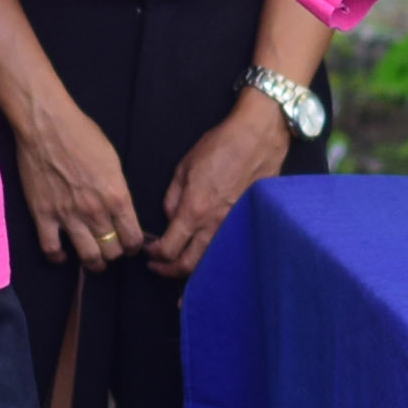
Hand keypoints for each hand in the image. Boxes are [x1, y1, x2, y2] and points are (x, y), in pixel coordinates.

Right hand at [7, 84, 145, 268]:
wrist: (46, 126)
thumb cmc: (83, 135)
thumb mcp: (113, 161)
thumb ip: (117, 189)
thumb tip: (120, 208)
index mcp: (117, 196)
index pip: (133, 237)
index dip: (135, 246)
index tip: (132, 245)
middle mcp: (95, 212)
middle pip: (112, 250)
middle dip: (116, 253)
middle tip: (113, 250)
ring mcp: (68, 216)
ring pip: (88, 256)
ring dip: (94, 263)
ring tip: (95, 261)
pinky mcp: (43, 216)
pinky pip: (51, 249)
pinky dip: (59, 257)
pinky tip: (63, 255)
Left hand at [149, 93, 290, 279]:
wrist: (258, 137)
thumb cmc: (221, 146)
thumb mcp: (184, 167)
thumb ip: (173, 198)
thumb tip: (171, 218)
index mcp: (194, 210)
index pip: (168, 248)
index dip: (154, 256)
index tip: (149, 252)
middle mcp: (214, 224)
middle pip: (188, 265)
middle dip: (168, 271)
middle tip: (158, 267)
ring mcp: (234, 226)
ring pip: (210, 261)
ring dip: (191, 270)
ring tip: (180, 267)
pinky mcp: (248, 223)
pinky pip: (227, 249)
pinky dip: (214, 259)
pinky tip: (207, 259)